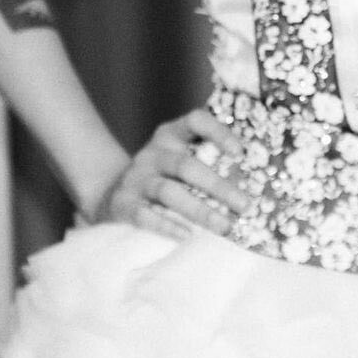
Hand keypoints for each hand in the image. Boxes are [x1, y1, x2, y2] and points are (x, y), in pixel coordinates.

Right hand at [89, 107, 250, 239]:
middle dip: (219, 187)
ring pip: (169, 192)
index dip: (218, 132)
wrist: (108, 192)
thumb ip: (204, 160)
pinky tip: (188, 236)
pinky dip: (168, 226)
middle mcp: (153, 153)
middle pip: (187, 166)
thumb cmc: (159, 176)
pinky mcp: (123, 204)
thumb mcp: (175, 157)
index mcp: (170, 135)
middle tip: (246, 206)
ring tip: (225, 227)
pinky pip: (145, 215)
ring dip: (200, 211)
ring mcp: (136, 178)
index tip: (240, 153)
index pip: (195, 121)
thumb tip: (249, 180)